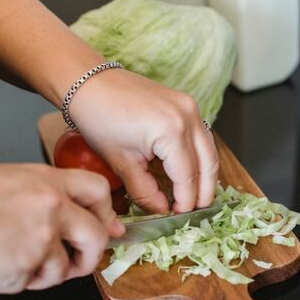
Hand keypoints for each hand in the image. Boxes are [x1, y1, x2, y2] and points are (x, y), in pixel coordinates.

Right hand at [0, 164, 123, 293]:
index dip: (106, 211)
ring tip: (22, 262)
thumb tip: (72, 209)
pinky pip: (34, 282)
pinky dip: (21, 280)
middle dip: (91, 255)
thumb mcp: (10, 179)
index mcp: (48, 181)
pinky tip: (1, 265)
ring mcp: (40, 239)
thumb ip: (47, 193)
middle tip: (80, 261)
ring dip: (47, 273)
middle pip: (97, 237)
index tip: (105, 225)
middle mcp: (52, 208)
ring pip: (64, 268)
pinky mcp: (25, 267)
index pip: (99, 190)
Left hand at [69, 69, 218, 213]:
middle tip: (196, 210)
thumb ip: (145, 191)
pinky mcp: (185, 102)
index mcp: (171, 131)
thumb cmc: (99, 118)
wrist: (90, 83)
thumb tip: (162, 209)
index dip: (185, 200)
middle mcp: (187, 116)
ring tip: (196, 194)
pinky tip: (190, 169)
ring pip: (209, 148)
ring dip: (206, 173)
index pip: (187, 176)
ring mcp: (189, 105)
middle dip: (204, 190)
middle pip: (207, 162)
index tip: (179, 215)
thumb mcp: (121, 162)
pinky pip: (200, 134)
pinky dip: (199, 154)